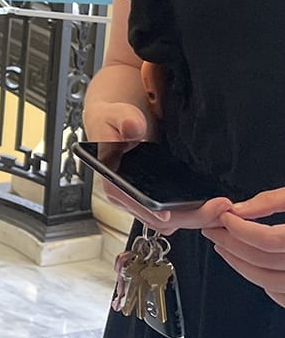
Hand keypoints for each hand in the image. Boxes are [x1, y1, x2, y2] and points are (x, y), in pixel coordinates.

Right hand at [79, 98, 224, 233]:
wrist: (120, 121)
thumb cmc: (115, 121)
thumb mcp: (116, 115)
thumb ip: (124, 120)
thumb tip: (133, 127)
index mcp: (114, 184)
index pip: (137, 206)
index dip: (157, 212)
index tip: (178, 211)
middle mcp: (128, 198)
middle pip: (162, 221)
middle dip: (193, 217)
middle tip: (220, 206)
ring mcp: (144, 202)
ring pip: (173, 222)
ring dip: (198, 219)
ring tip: (223, 208)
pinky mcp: (158, 200)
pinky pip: (178, 216)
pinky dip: (197, 214)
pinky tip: (213, 206)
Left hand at [202, 188, 284, 306]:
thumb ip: (271, 201)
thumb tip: (238, 208)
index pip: (268, 240)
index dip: (240, 229)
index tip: (224, 218)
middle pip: (263, 261)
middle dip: (231, 244)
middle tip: (213, 230)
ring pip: (268, 283)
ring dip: (239, 264)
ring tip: (223, 247)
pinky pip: (280, 295)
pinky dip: (262, 282)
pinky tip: (249, 267)